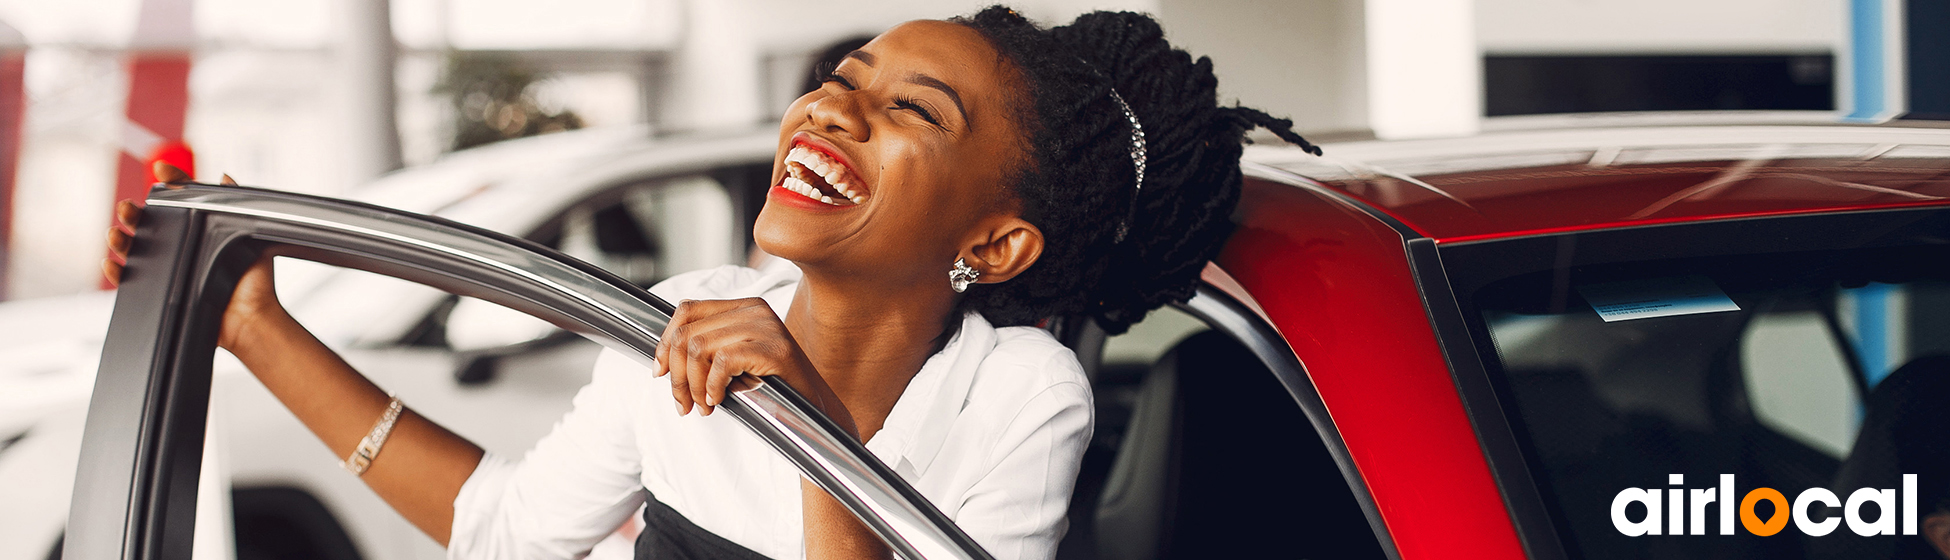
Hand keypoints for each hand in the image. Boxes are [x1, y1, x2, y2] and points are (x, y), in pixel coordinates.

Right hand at [103, 163, 277, 351]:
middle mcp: (181, 246)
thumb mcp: (248, 237)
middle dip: (133, 212)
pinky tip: (112, 262)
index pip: (179, 201)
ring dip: (119, 238)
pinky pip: (130, 281)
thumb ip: (237, 207)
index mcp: (198, 230)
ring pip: (134, 249)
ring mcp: (168, 269)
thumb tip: (224, 177)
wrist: (251, 318)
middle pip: (148, 223)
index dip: (170, 183)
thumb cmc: (253, 281)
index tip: (162, 171)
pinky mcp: (159, 292)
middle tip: (128, 208)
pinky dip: (117, 271)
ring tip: (116, 233)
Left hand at [654, 298, 824, 418]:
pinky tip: (719, 399)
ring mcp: (765, 326)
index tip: (660, 373)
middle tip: (683, 404)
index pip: (687, 310)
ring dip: (692, 385)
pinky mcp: (774, 348)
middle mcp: (754, 310)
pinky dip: (713, 386)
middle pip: (687, 333)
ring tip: (703, 406)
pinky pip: (722, 362)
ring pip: (698, 348)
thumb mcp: (734, 361)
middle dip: (676, 375)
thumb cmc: (773, 388)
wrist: (815, 411)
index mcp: (744, 307)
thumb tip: (663, 359)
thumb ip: (706, 351)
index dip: (665, 343)